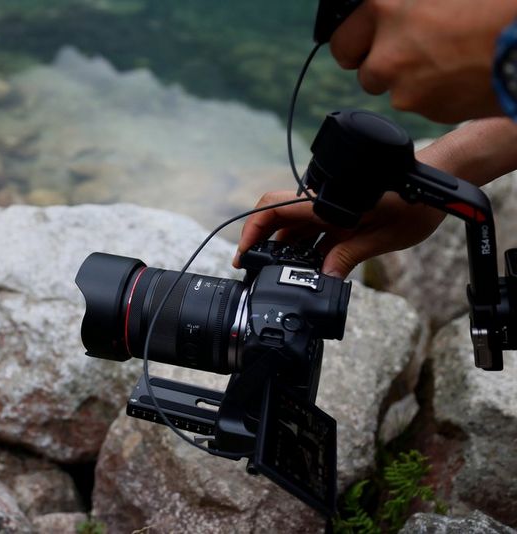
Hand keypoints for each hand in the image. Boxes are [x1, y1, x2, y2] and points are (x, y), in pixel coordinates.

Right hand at [233, 190, 445, 278]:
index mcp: (325, 203)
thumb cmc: (414, 203)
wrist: (436, 184)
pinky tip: (309, 269)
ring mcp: (330, 209)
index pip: (274, 209)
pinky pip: (315, 232)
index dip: (253, 230)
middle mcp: (322, 203)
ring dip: (287, 251)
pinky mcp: (341, 216)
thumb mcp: (382, 236)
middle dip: (263, 245)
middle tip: (255, 271)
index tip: (245, 254)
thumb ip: (348, 256)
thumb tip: (323, 279)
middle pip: (279, 221)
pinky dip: (307, 250)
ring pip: (296, 229)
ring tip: (282, 277)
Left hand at [331, 0, 516, 121]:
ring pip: (395, 90)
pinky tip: (464, 72)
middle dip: (379, 64)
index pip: (342, 36)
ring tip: (449, 57)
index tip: (365, 41)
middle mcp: (386, 54)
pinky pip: (424, 103)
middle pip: (364, 71)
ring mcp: (406, 88)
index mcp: (384, 9)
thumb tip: (394, 11)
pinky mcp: (431, 111)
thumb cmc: (496, 4)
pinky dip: (438, 92)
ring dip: (412, 79)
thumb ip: (404, 3)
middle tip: (408, 52)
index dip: (356, 39)